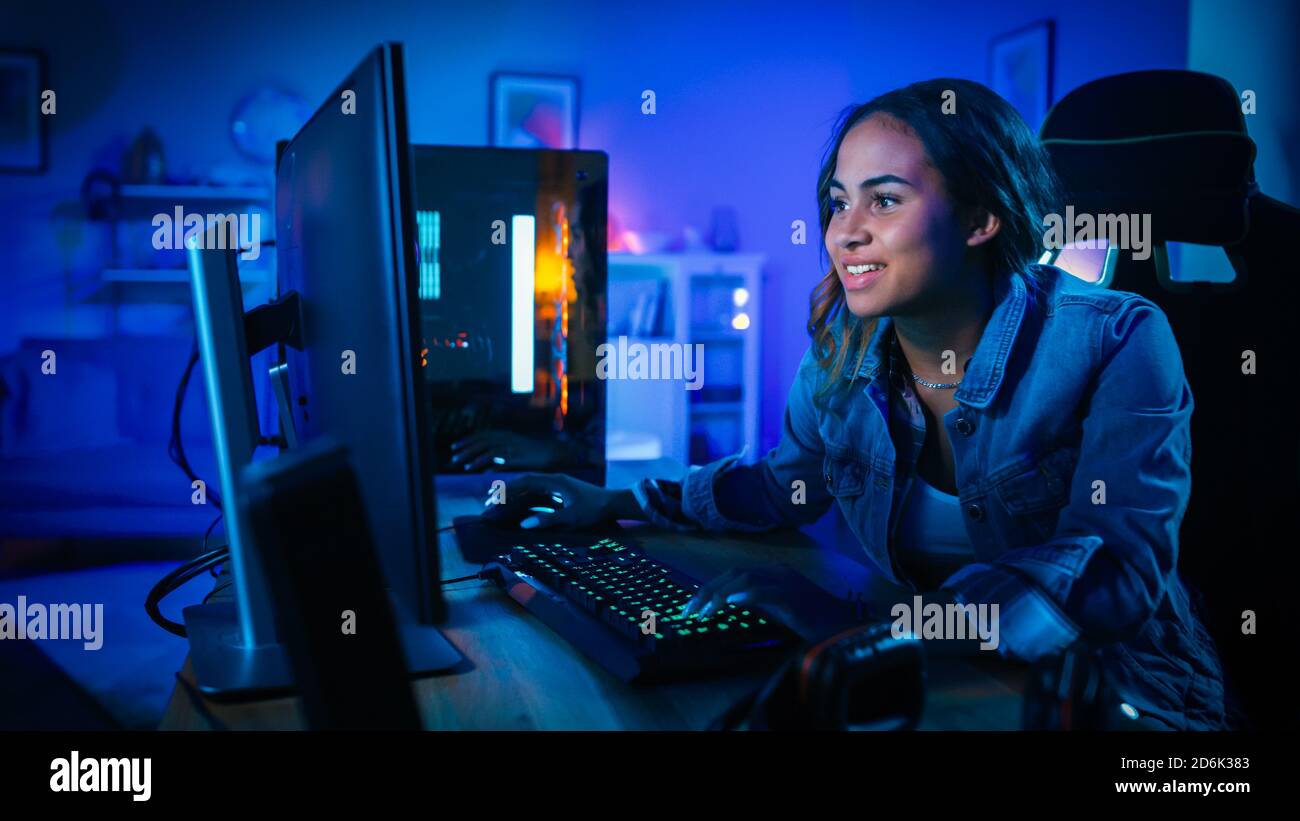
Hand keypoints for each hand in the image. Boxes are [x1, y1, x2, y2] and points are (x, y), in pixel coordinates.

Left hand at [451, 430, 566, 471]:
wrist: (554, 453)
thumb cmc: (535, 454)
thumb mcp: (516, 450)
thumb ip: (502, 455)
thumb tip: (488, 464)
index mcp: (506, 435)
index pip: (481, 435)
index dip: (467, 440)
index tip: (454, 446)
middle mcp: (507, 439)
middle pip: (482, 441)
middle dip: (466, 448)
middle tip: (453, 456)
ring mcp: (512, 447)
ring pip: (488, 450)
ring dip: (474, 457)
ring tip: (463, 465)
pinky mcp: (518, 457)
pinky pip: (500, 461)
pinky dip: (489, 465)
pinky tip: (481, 472)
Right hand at [493, 472, 615, 529]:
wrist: (614, 503)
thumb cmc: (594, 510)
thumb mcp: (571, 518)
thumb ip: (547, 520)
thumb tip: (524, 524)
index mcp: (554, 482)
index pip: (524, 483)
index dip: (506, 492)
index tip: (492, 500)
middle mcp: (553, 480)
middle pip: (524, 482)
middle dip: (505, 492)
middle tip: (488, 502)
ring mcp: (557, 484)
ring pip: (529, 486)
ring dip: (513, 494)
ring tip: (496, 502)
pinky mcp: (561, 491)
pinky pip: (537, 492)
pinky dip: (524, 497)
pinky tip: (516, 505)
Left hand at [681, 563, 853, 638]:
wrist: (844, 627)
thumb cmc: (813, 621)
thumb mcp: (779, 608)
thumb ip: (757, 601)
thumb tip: (728, 604)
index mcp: (773, 572)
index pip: (732, 575)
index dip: (709, 589)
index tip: (691, 607)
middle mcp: (777, 571)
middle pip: (733, 574)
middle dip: (706, 592)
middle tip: (688, 612)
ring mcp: (786, 581)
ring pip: (744, 579)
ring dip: (718, 595)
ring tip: (703, 613)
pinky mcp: (794, 596)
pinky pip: (765, 591)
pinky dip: (746, 595)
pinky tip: (731, 602)